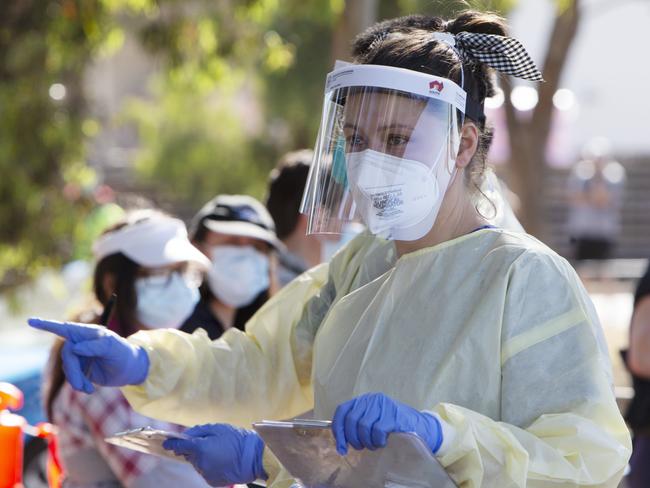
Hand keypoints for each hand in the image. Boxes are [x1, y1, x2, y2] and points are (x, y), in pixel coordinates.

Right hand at [28, 318, 148, 392]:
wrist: (131, 369)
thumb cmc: (124, 352)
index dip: (47, 325)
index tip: (30, 321)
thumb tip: (75, 347)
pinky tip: (90, 390)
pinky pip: (73, 377)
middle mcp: (81, 343)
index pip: (65, 328)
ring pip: (68, 368)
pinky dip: (79, 385)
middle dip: (72, 371)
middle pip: (66, 355)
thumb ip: (94, 346)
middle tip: (81, 385)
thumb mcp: (112, 347)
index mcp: (88, 333)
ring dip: (76, 380)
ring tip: (88, 389)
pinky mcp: (82, 368)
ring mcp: (80, 356)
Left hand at [163, 424, 266, 486]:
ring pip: (197, 463)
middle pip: (188, 455)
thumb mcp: (218, 428)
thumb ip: (199, 431)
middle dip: (192, 449)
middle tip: (205, 443)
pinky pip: (205, 471)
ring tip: (218, 452)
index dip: (171, 443)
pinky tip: (221, 461)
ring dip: (201, 457)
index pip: (179, 445)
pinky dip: (209, 466)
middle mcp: (199, 462)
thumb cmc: (237, 440)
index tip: (165, 443)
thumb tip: (186, 435)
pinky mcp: (211, 481)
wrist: (253, 458)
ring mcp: (205, 473)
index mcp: (200, 448)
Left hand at [332, 392, 442, 454]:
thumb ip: (357, 424)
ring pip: (363, 426)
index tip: (341, 446)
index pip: (342, 411)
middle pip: (351, 420)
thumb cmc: (393, 425)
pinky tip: (383, 441)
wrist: (419, 425)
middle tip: (361, 447)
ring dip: (367, 441)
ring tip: (374, 444)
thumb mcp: (372, 420)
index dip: (338, 429)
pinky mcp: (393, 415)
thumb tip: (340, 440)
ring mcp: (383, 406)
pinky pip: (377, 431)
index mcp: (364, 400)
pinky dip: (378, 440)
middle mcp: (372, 399)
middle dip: (353, 438)